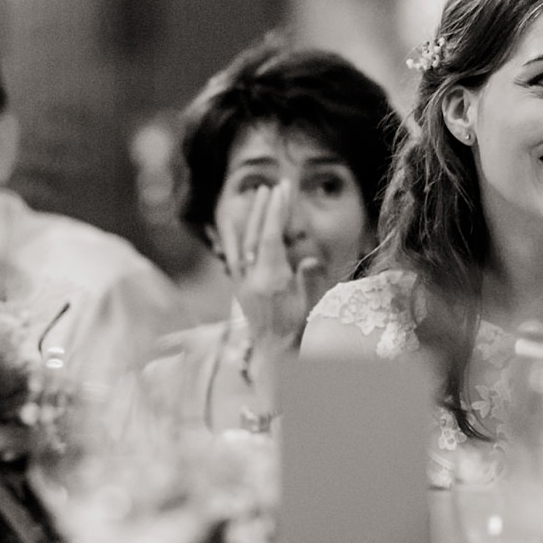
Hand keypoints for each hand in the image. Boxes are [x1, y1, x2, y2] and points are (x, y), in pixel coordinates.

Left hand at [216, 182, 316, 351]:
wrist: (274, 356)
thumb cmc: (296, 332)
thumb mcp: (310, 308)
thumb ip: (310, 282)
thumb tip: (310, 259)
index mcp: (270, 281)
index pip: (270, 238)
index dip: (276, 211)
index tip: (283, 190)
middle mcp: (251, 279)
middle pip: (255, 235)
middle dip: (264, 208)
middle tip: (274, 186)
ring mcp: (242, 283)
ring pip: (241, 242)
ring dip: (249, 216)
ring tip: (257, 195)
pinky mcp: (238, 288)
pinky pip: (232, 255)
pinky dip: (234, 235)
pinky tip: (235, 223)